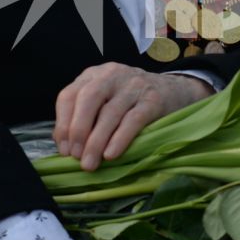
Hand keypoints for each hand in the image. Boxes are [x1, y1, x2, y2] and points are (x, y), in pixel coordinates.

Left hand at [54, 64, 210, 170]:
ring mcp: (134, 85)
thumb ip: (86, 115)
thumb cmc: (132, 101)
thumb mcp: (106, 99)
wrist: (176, 90)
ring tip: (90, 163)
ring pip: (110, 113)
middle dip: (78, 130)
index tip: (64, 149)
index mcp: (94, 75)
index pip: (70, 95)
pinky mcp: (153, 100)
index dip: (63, 123)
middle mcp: (112, 75)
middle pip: (88, 99)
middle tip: (75, 156)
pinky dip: (120, 138)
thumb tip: (66, 145)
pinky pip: (133, 120)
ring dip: (97, 141)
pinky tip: (111, 154)